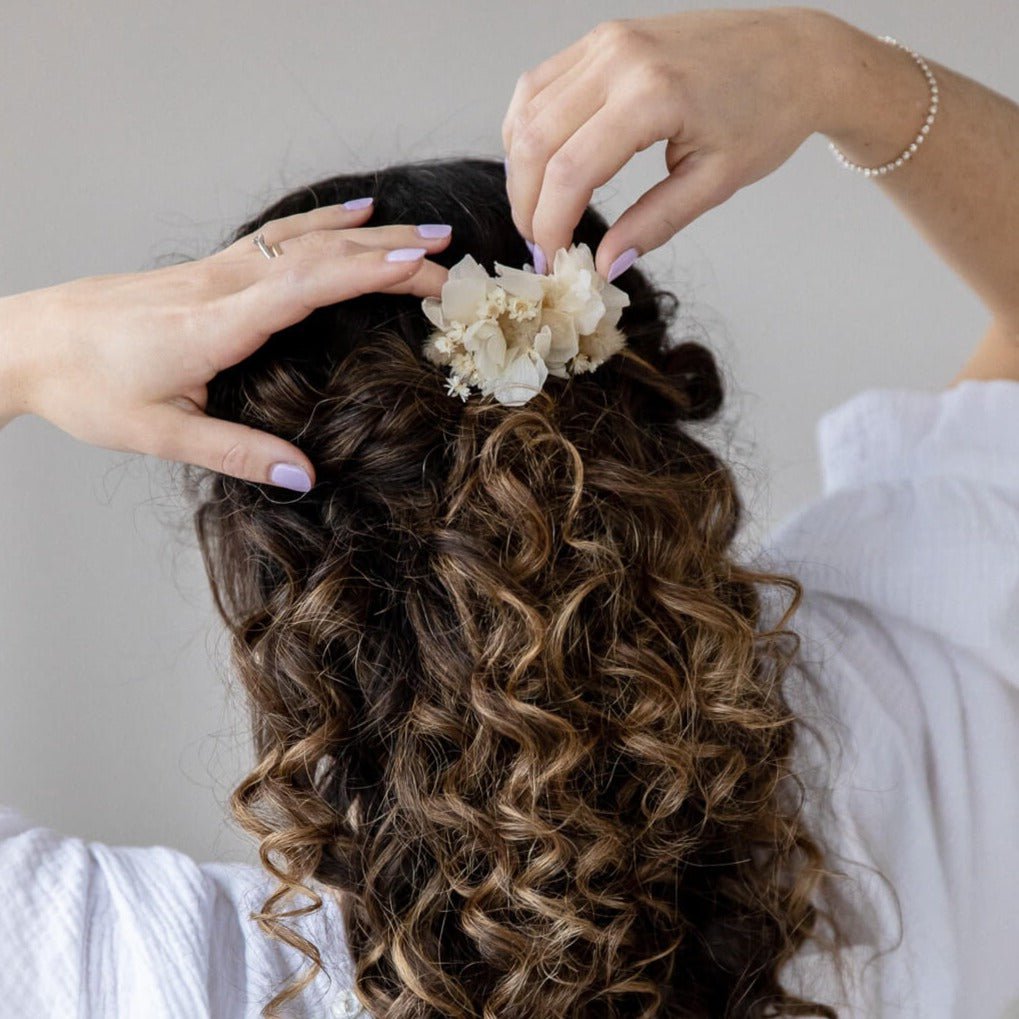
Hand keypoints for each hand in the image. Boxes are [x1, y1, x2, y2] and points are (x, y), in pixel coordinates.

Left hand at [0, 202, 450, 490]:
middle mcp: (221, 286)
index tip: (423, 266)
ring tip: (424, 230)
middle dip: (391, 252)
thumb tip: (304, 478)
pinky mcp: (211, 269)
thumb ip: (237, 454)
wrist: (27, 341)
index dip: (367, 273)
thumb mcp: (159, 435)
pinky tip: (354, 214)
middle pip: (319, 254)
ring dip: (370, 232)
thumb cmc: (87, 388)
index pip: (305, 286)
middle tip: (451, 260)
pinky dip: (326, 223)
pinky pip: (281, 237)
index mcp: (214, 326)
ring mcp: (216, 270)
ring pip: (305, 238)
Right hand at [501, 6, 835, 278]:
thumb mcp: (714, 183)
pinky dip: (528, 131)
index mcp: (653, 95)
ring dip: (521, 170)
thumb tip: (606, 265)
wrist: (797, 55)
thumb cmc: (767, 115)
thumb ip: (654, 224)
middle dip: (528, 204)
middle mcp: (619, 58)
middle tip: (541, 244)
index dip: (551, 224)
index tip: (555, 259)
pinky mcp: (601, 38)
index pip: (570, 171)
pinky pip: (539, 86)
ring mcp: (605, 41)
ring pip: (527, 112)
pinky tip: (541, 166)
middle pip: (536, 142)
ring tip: (539, 211)